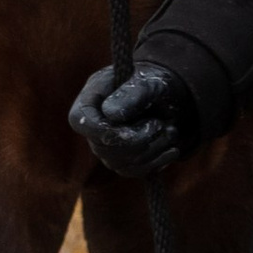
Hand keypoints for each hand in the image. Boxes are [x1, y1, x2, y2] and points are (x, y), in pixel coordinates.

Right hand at [70, 61, 195, 176]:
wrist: (163, 96)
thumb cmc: (151, 82)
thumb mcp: (147, 81)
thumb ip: (131, 93)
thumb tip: (110, 114)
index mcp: (90, 100)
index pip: (80, 121)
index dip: (104, 132)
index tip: (131, 131)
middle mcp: (93, 127)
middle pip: (104, 148)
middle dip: (138, 140)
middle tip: (160, 124)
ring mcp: (105, 148)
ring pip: (122, 163)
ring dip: (153, 149)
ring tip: (170, 130)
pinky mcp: (121, 162)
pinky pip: (135, 171)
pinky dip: (157, 162)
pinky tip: (172, 149)